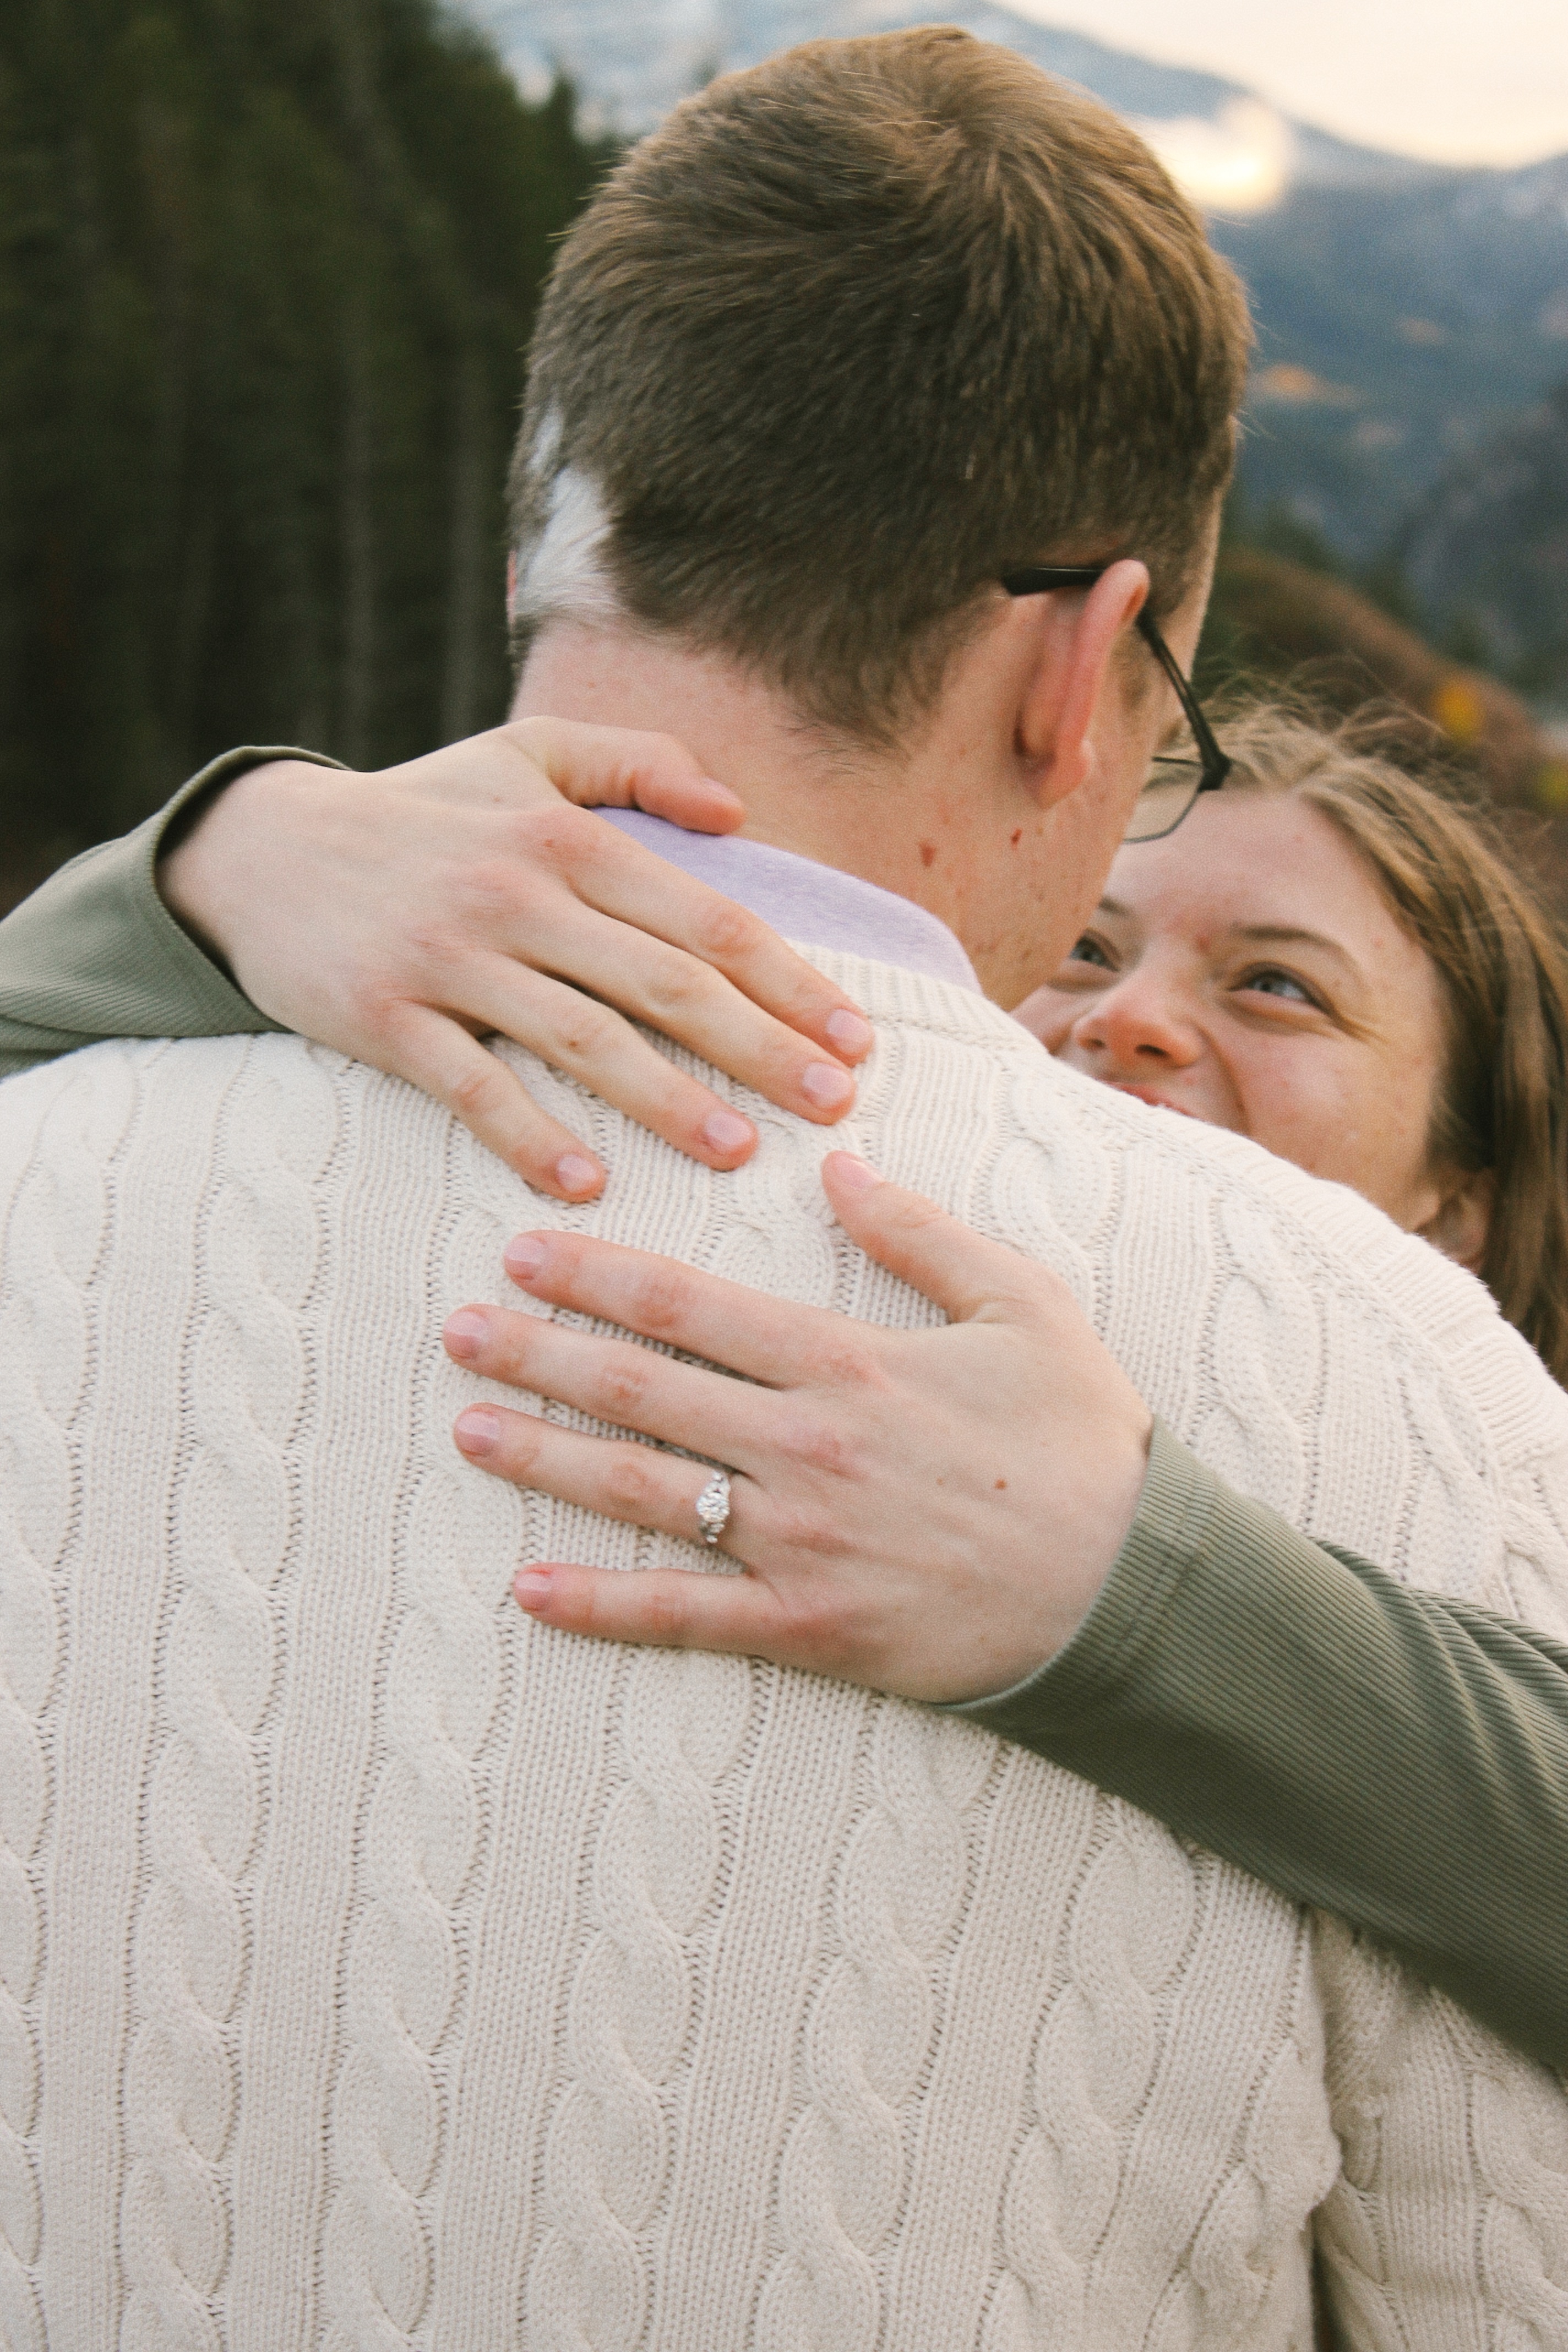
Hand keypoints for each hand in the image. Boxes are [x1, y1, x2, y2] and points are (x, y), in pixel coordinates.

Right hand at [159, 718, 873, 1199]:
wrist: (262, 849)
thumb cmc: (420, 811)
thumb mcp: (525, 756)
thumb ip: (637, 763)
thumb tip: (738, 811)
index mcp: (569, 838)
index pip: (705, 920)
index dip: (788, 981)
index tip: (854, 1041)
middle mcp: (519, 896)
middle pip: (664, 985)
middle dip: (759, 1049)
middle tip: (832, 1107)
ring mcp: (451, 959)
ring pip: (582, 1039)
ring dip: (666, 1100)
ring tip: (737, 1152)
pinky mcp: (388, 1016)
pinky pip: (473, 1086)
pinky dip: (531, 1135)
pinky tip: (588, 1182)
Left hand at [442, 1152, 1152, 1702]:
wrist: (1133, 1591)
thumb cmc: (1083, 1442)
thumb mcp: (1024, 1305)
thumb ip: (921, 1233)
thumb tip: (836, 1164)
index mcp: (849, 1364)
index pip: (690, 1307)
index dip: (595, 1275)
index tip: (524, 1253)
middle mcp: (805, 1449)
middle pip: (642, 1391)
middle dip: (540, 1354)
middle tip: (458, 1330)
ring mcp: (800, 1546)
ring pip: (643, 1494)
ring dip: (547, 1459)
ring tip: (469, 1429)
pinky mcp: (808, 1631)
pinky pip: (686, 1618)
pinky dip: (602, 1607)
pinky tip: (529, 1591)